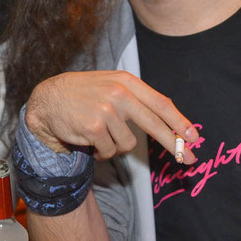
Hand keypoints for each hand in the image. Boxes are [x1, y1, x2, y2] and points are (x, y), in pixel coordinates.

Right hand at [25, 71, 197, 162]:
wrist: (46, 100)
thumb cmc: (80, 94)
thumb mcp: (108, 85)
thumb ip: (134, 98)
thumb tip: (165, 121)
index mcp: (125, 81)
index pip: (160, 103)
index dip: (179, 122)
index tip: (194, 137)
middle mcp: (119, 93)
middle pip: (155, 125)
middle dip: (174, 145)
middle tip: (190, 159)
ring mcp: (106, 110)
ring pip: (127, 144)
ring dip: (114, 145)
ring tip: (98, 134)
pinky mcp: (94, 128)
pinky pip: (109, 151)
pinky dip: (101, 152)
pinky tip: (88, 140)